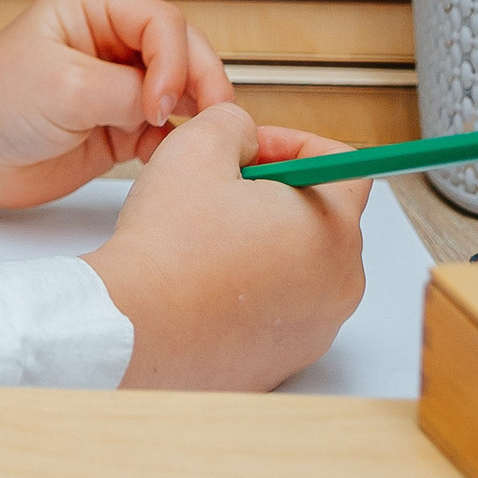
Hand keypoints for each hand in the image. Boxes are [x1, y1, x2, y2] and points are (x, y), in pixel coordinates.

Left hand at [0, 0, 236, 207]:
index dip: (176, 60)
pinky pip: (169, 128)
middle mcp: (115, 38)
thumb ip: (125, 92)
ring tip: (195, 140)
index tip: (161, 103)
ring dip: (196, 113)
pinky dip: (177, 141)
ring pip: (185, 89)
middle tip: (210, 121)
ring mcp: (122, 81)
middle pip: (185, 52)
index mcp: (95, 6)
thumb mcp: (64, 87)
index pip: (163, 22)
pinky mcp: (124, 122)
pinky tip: (163, 157)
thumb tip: (170, 107)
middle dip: (201, 84)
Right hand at [87, 107, 369, 389]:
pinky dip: (253, 287)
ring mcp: (316, 326)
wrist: (132, 328)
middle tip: (223, 191)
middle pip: (323, 216)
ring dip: (264, 240)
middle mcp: (339, 284)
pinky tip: (206, 279)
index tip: (254, 151)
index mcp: (333, 229)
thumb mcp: (197, 147)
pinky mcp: (286, 356)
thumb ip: (235, 121)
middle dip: (276, 193)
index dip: (294, 144)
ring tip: (208, 238)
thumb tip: (244, 134)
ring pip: (301, 262)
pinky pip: (281, 305)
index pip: (345, 166)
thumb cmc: (168, 249)